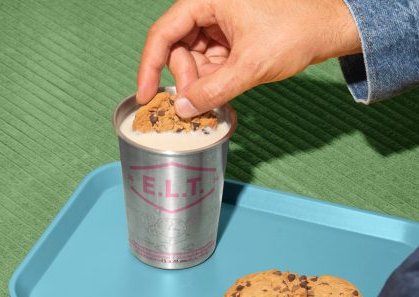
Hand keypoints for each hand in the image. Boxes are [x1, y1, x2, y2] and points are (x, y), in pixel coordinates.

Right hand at [136, 0, 361, 117]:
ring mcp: (218, 26)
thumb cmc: (295, 32)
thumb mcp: (251, 65)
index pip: (164, 32)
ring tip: (216, 97)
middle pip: (177, 49)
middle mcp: (208, 9)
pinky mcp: (227, 40)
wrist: (327, 31)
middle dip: (185, 79)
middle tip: (196, 103)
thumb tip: (183, 108)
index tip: (146, 94)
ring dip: (199, 83)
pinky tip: (221, 92)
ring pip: (192, 60)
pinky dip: (211, 82)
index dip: (150, 65)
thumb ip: (213, 90)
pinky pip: (208, 64)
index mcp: (208, 0)